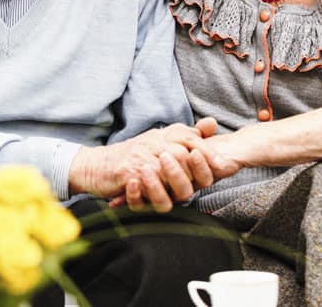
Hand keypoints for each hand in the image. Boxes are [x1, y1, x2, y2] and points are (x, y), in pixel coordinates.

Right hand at [70, 120, 223, 212]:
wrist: (98, 165)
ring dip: (177, 183)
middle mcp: (152, 143)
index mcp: (163, 135)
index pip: (191, 138)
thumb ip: (187, 135)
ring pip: (168, 172)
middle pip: (183, 154)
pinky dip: (152, 191)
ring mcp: (140, 157)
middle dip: (197, 171)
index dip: (208, 152)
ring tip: (182, 194)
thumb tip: (213, 124)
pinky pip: (146, 185)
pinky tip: (158, 197)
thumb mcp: (160, 142)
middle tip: (206, 184)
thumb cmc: (132, 156)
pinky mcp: (127, 171)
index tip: (222, 167)